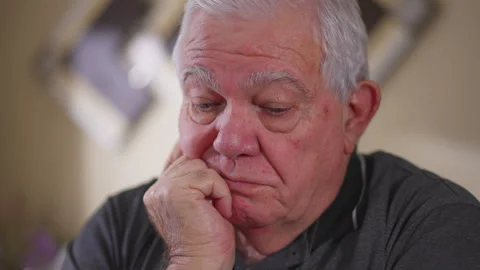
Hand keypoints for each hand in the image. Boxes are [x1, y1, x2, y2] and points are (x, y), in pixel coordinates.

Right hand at [144, 153, 234, 269]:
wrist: (202, 265)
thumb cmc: (208, 239)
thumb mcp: (200, 202)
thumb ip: (195, 180)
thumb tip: (209, 153)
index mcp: (159, 190)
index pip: (182, 156)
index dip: (203, 165)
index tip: (214, 186)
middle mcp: (157, 187)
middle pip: (193, 158)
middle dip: (211, 180)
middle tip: (214, 206)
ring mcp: (164, 189)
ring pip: (202, 166)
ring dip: (217, 187)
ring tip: (215, 210)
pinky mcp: (176, 191)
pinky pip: (210, 176)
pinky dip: (221, 194)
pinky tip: (218, 213)